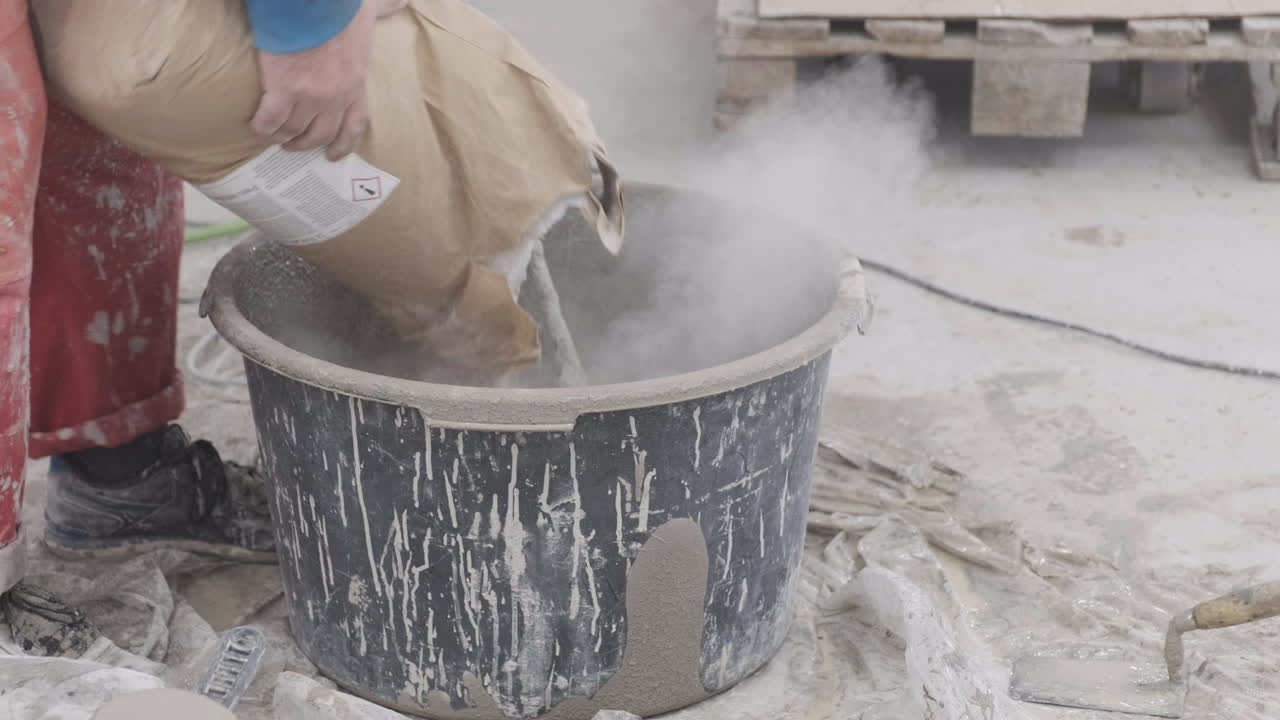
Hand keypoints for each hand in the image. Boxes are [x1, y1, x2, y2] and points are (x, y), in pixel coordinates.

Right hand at [251, 0, 398, 159]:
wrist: (313, 3)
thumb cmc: (340, 7)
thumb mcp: (369, 14)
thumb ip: (384, 11)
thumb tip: (401, 1)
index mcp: (355, 83)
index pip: (353, 125)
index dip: (342, 144)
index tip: (333, 155)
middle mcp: (335, 98)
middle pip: (321, 134)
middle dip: (306, 143)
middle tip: (293, 145)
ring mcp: (309, 96)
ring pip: (294, 130)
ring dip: (282, 138)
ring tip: (272, 138)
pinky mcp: (282, 89)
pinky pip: (270, 120)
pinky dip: (261, 128)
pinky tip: (255, 128)